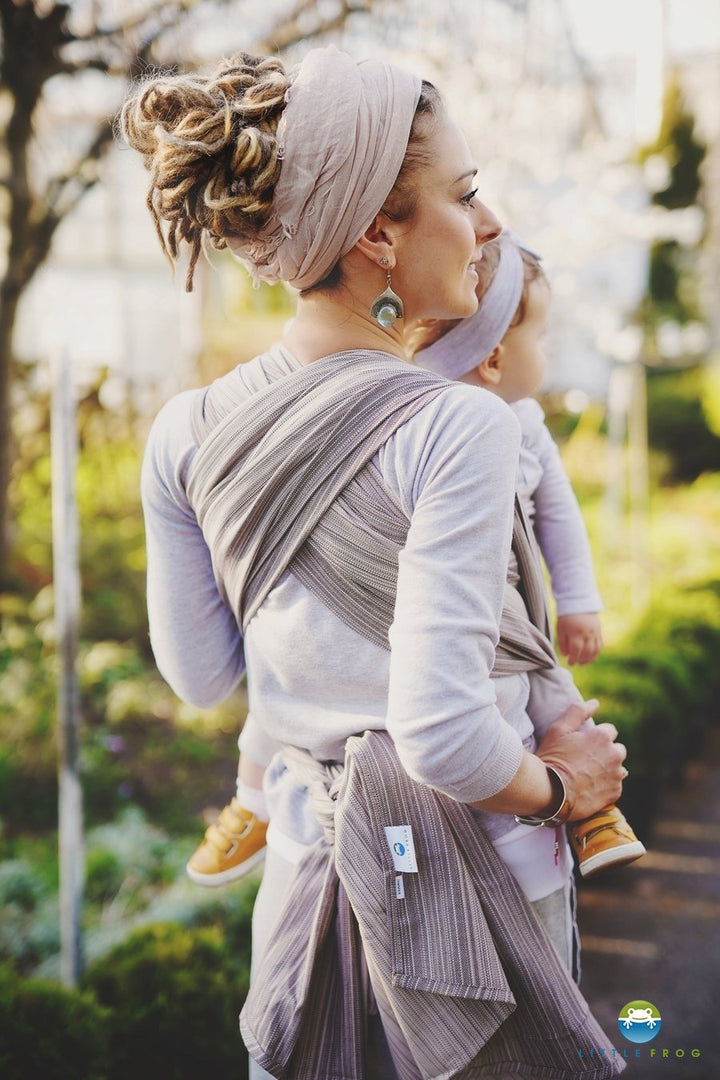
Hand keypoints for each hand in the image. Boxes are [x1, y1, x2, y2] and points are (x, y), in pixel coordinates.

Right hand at [536, 699, 626, 820]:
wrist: (550, 791)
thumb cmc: (552, 757)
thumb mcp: (558, 729)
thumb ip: (578, 712)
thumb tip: (595, 703)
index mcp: (603, 736)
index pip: (609, 731)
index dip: (595, 737)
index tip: (582, 746)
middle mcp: (615, 754)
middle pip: (617, 749)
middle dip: (605, 753)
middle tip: (584, 761)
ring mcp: (616, 775)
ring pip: (617, 768)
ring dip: (607, 770)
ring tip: (587, 776)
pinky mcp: (615, 793)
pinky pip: (615, 786)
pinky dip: (605, 786)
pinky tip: (589, 788)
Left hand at [557, 612, 602, 664]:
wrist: (579, 604)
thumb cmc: (566, 617)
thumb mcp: (560, 629)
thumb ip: (562, 642)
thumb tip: (565, 655)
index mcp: (576, 633)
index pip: (576, 651)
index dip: (573, 659)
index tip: (570, 663)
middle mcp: (587, 634)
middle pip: (586, 652)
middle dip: (581, 660)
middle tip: (576, 663)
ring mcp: (594, 633)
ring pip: (595, 650)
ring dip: (590, 659)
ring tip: (584, 662)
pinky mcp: (599, 632)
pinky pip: (600, 645)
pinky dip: (596, 653)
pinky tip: (591, 656)